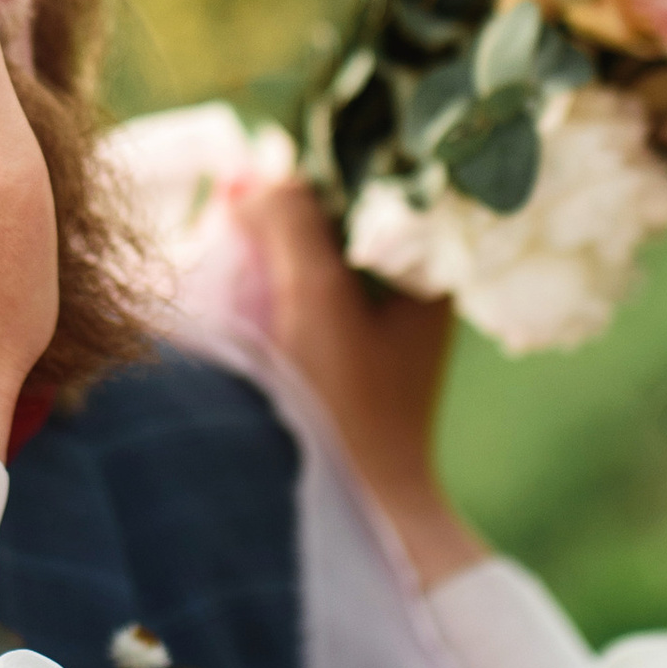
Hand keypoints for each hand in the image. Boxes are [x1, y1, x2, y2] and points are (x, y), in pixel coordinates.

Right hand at [225, 181, 485, 585]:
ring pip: (331, 249)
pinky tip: (249, 267)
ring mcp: (391, 321)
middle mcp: (420, 286)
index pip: (374, 183)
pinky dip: (286, 271)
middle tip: (237, 183)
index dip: (314, 162)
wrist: (366, 512)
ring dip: (286, 232)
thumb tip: (257, 163)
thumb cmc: (347, 408)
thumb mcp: (315, 300)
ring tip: (236, 215)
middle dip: (294, 195)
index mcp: (430, 267)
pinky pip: (321, 287)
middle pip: (349, 214)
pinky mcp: (362, 351)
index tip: (259, 154)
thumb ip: (290, 222)